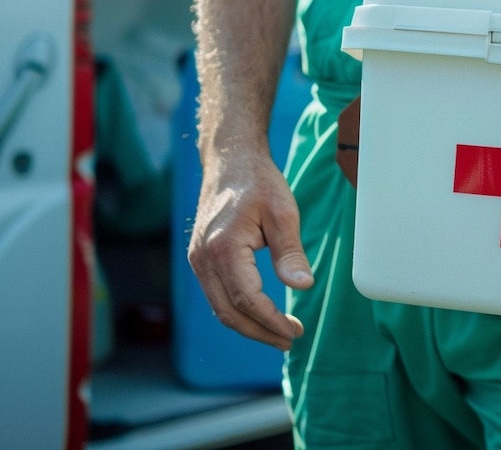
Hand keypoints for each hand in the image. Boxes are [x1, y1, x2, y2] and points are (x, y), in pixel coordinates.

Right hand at [187, 153, 313, 349]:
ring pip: (220, 308)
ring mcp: (197, 260)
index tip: (295, 331)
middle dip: (260, 332)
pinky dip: (238, 311)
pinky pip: (217, 295)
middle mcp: (203, 258)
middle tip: (290, 339)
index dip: (271, 321)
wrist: (230, 161)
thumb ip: (291, 253)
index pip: (247, 300)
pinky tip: (260, 314)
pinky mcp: (200, 259)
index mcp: (223, 248)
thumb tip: (303, 287)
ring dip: (249, 326)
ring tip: (279, 333)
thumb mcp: (284, 214)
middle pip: (229, 312)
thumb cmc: (259, 183)